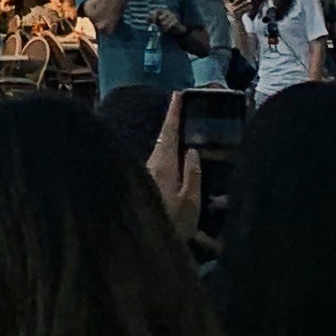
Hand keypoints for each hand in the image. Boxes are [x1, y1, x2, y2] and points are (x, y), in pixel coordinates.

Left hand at [149, 97, 202, 240]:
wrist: (142, 242)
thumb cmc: (172, 222)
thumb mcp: (190, 201)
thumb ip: (193, 175)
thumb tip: (192, 150)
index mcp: (164, 163)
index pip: (169, 132)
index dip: (174, 113)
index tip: (178, 94)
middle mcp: (152, 164)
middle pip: (164, 140)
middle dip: (174, 125)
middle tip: (185, 111)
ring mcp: (147, 174)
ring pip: (162, 152)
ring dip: (172, 142)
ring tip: (186, 133)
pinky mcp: (146, 184)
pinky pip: (161, 164)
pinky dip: (170, 156)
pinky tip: (179, 161)